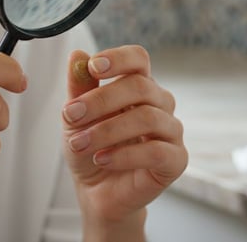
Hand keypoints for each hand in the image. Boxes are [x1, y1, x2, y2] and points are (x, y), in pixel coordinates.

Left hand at [62, 45, 187, 238]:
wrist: (96, 192)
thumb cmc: (90, 148)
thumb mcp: (75, 117)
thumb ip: (79, 88)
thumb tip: (77, 55)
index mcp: (138, 85)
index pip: (138, 59)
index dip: (118, 58)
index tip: (93, 67)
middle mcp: (160, 103)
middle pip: (141, 86)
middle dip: (101, 99)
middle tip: (71, 115)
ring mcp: (171, 131)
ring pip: (148, 118)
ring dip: (107, 130)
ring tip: (79, 144)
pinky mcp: (176, 160)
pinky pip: (156, 151)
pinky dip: (124, 155)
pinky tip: (102, 159)